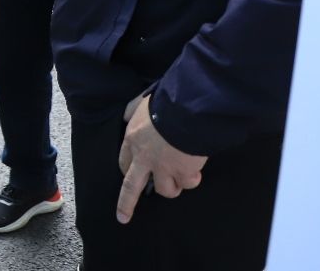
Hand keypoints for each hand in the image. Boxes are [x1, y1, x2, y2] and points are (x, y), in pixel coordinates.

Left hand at [115, 94, 206, 224]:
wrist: (186, 111)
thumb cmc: (164, 103)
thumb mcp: (140, 103)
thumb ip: (133, 112)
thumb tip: (128, 115)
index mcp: (132, 140)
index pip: (123, 161)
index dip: (126, 170)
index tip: (127, 176)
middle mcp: (144, 158)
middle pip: (131, 187)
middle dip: (126, 204)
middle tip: (123, 217)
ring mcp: (164, 168)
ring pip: (165, 190)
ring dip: (173, 186)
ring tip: (180, 178)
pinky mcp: (183, 173)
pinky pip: (188, 183)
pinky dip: (193, 178)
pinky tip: (196, 169)